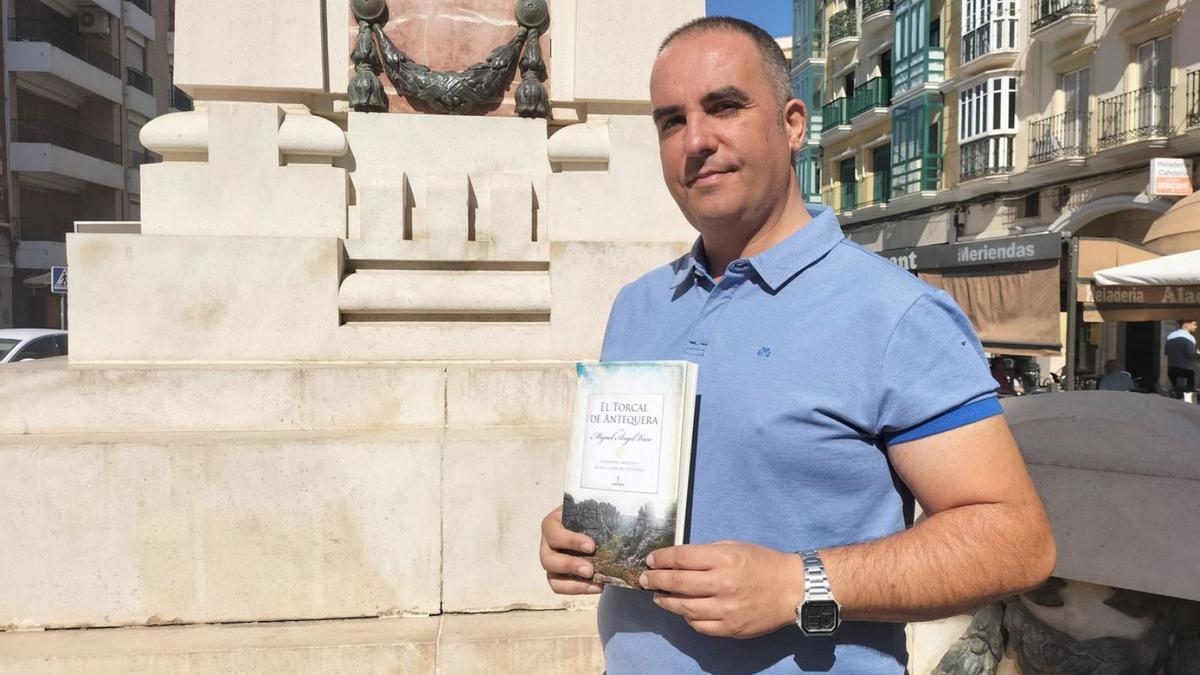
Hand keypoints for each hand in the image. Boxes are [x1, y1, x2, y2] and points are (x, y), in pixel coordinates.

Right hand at [539, 506, 602, 594]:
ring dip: (573, 584)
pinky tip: (598, 587)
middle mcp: (547, 543)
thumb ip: (602, 515)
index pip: (554, 533)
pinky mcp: (558, 576)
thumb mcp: (595, 509)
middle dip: (569, 566)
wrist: (596, 525)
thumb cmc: (593, 514)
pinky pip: (561, 588)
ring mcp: (552, 561)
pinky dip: (579, 589)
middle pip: (547, 559)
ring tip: (596, 583)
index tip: (591, 547)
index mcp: (553, 523)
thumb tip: (620, 522)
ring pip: (552, 578)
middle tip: (590, 570)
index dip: (570, 541)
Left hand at [639, 541, 805, 637]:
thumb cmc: (764, 563)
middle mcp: (722, 583)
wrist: (793, 589)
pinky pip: (699, 625)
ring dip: (666, 601)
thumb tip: (679, 558)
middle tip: (645, 579)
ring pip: (684, 608)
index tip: (651, 560)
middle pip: (678, 583)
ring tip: (658, 596)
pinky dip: (687, 618)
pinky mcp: (731, 628)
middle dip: (656, 580)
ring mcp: (726, 609)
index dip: (662, 558)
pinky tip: (683, 611)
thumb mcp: (736, 546)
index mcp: (724, 559)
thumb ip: (707, 552)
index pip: (682, 558)